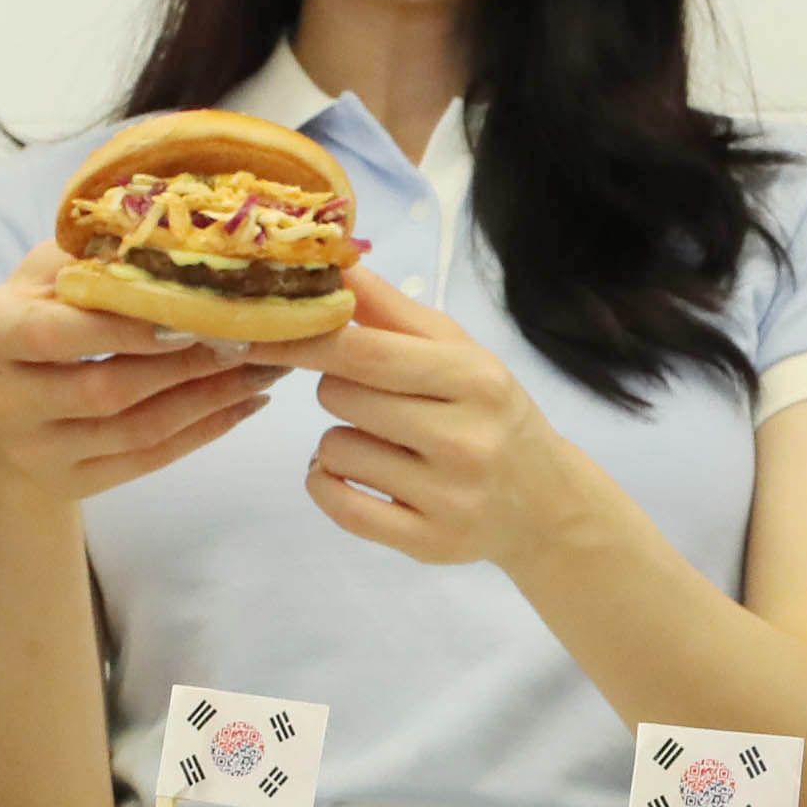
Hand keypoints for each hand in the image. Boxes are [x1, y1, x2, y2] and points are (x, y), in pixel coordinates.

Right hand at [0, 242, 289, 501]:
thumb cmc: (31, 321)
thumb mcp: (41, 278)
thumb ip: (91, 258)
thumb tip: (176, 235)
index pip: (57, 334)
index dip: (126, 327)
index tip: (193, 310)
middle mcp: (6, 401)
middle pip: (108, 390)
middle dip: (187, 364)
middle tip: (253, 336)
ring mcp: (39, 451)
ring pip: (138, 431)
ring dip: (211, 399)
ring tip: (266, 367)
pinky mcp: (71, 483)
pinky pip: (149, 460)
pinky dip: (205, 431)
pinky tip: (246, 402)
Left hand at [299, 268, 574, 566]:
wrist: (546, 504)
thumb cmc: (490, 413)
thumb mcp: (458, 352)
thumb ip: (391, 311)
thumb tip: (333, 263)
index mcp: (473, 379)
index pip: (366, 352)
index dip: (304, 338)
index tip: (259, 328)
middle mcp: (465, 438)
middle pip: (339, 396)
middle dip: (335, 389)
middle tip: (371, 399)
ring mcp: (447, 497)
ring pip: (334, 450)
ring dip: (337, 441)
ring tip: (378, 444)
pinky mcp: (427, 542)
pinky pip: (337, 505)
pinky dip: (325, 484)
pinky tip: (348, 477)